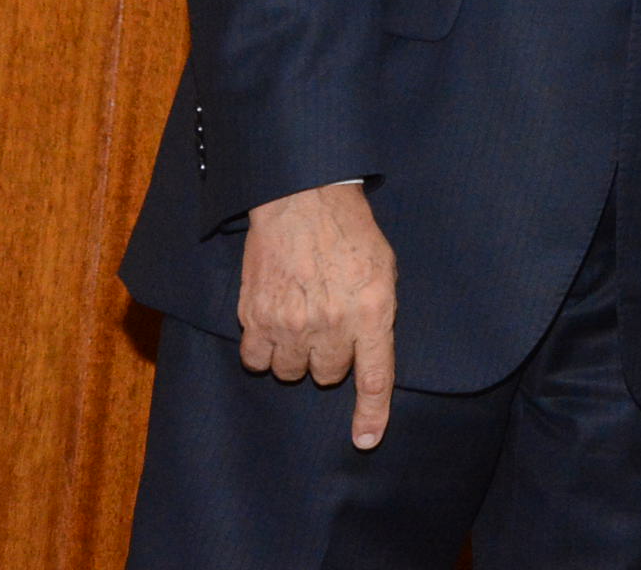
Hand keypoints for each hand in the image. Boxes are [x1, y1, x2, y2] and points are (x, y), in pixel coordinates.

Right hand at [237, 181, 397, 448]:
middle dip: (330, 358)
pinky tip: (273, 323)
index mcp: (372, 312)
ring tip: (301, 319)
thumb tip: (367, 350)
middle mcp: (332, 324)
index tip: (365, 440)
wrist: (303, 199)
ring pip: (290, 371)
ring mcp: (290, 322)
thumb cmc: (350, 232)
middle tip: (329, 324)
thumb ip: (378, 314)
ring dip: (297, 354)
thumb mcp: (385, 270)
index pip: (374, 378)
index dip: (371, 414)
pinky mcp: (255, 316)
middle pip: (328, 375)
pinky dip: (264, 349)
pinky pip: (256, 359)